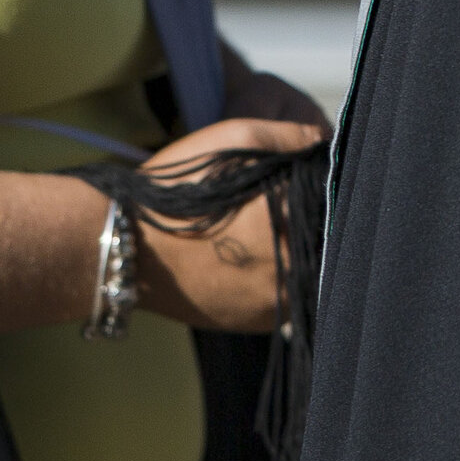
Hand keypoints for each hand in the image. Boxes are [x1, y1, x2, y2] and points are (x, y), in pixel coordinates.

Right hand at [135, 53, 326, 334]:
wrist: (119, 248)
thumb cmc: (174, 190)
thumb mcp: (229, 140)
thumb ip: (285, 136)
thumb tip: (324, 137)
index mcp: (294, 220)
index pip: (340, 210)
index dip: (336, 199)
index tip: (323, 191)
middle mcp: (291, 268)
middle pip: (328, 248)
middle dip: (319, 231)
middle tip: (295, 215)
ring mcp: (273, 302)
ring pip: (310, 279)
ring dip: (302, 261)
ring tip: (273, 240)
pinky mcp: (253, 324)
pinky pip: (286, 303)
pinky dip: (281, 285)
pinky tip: (260, 264)